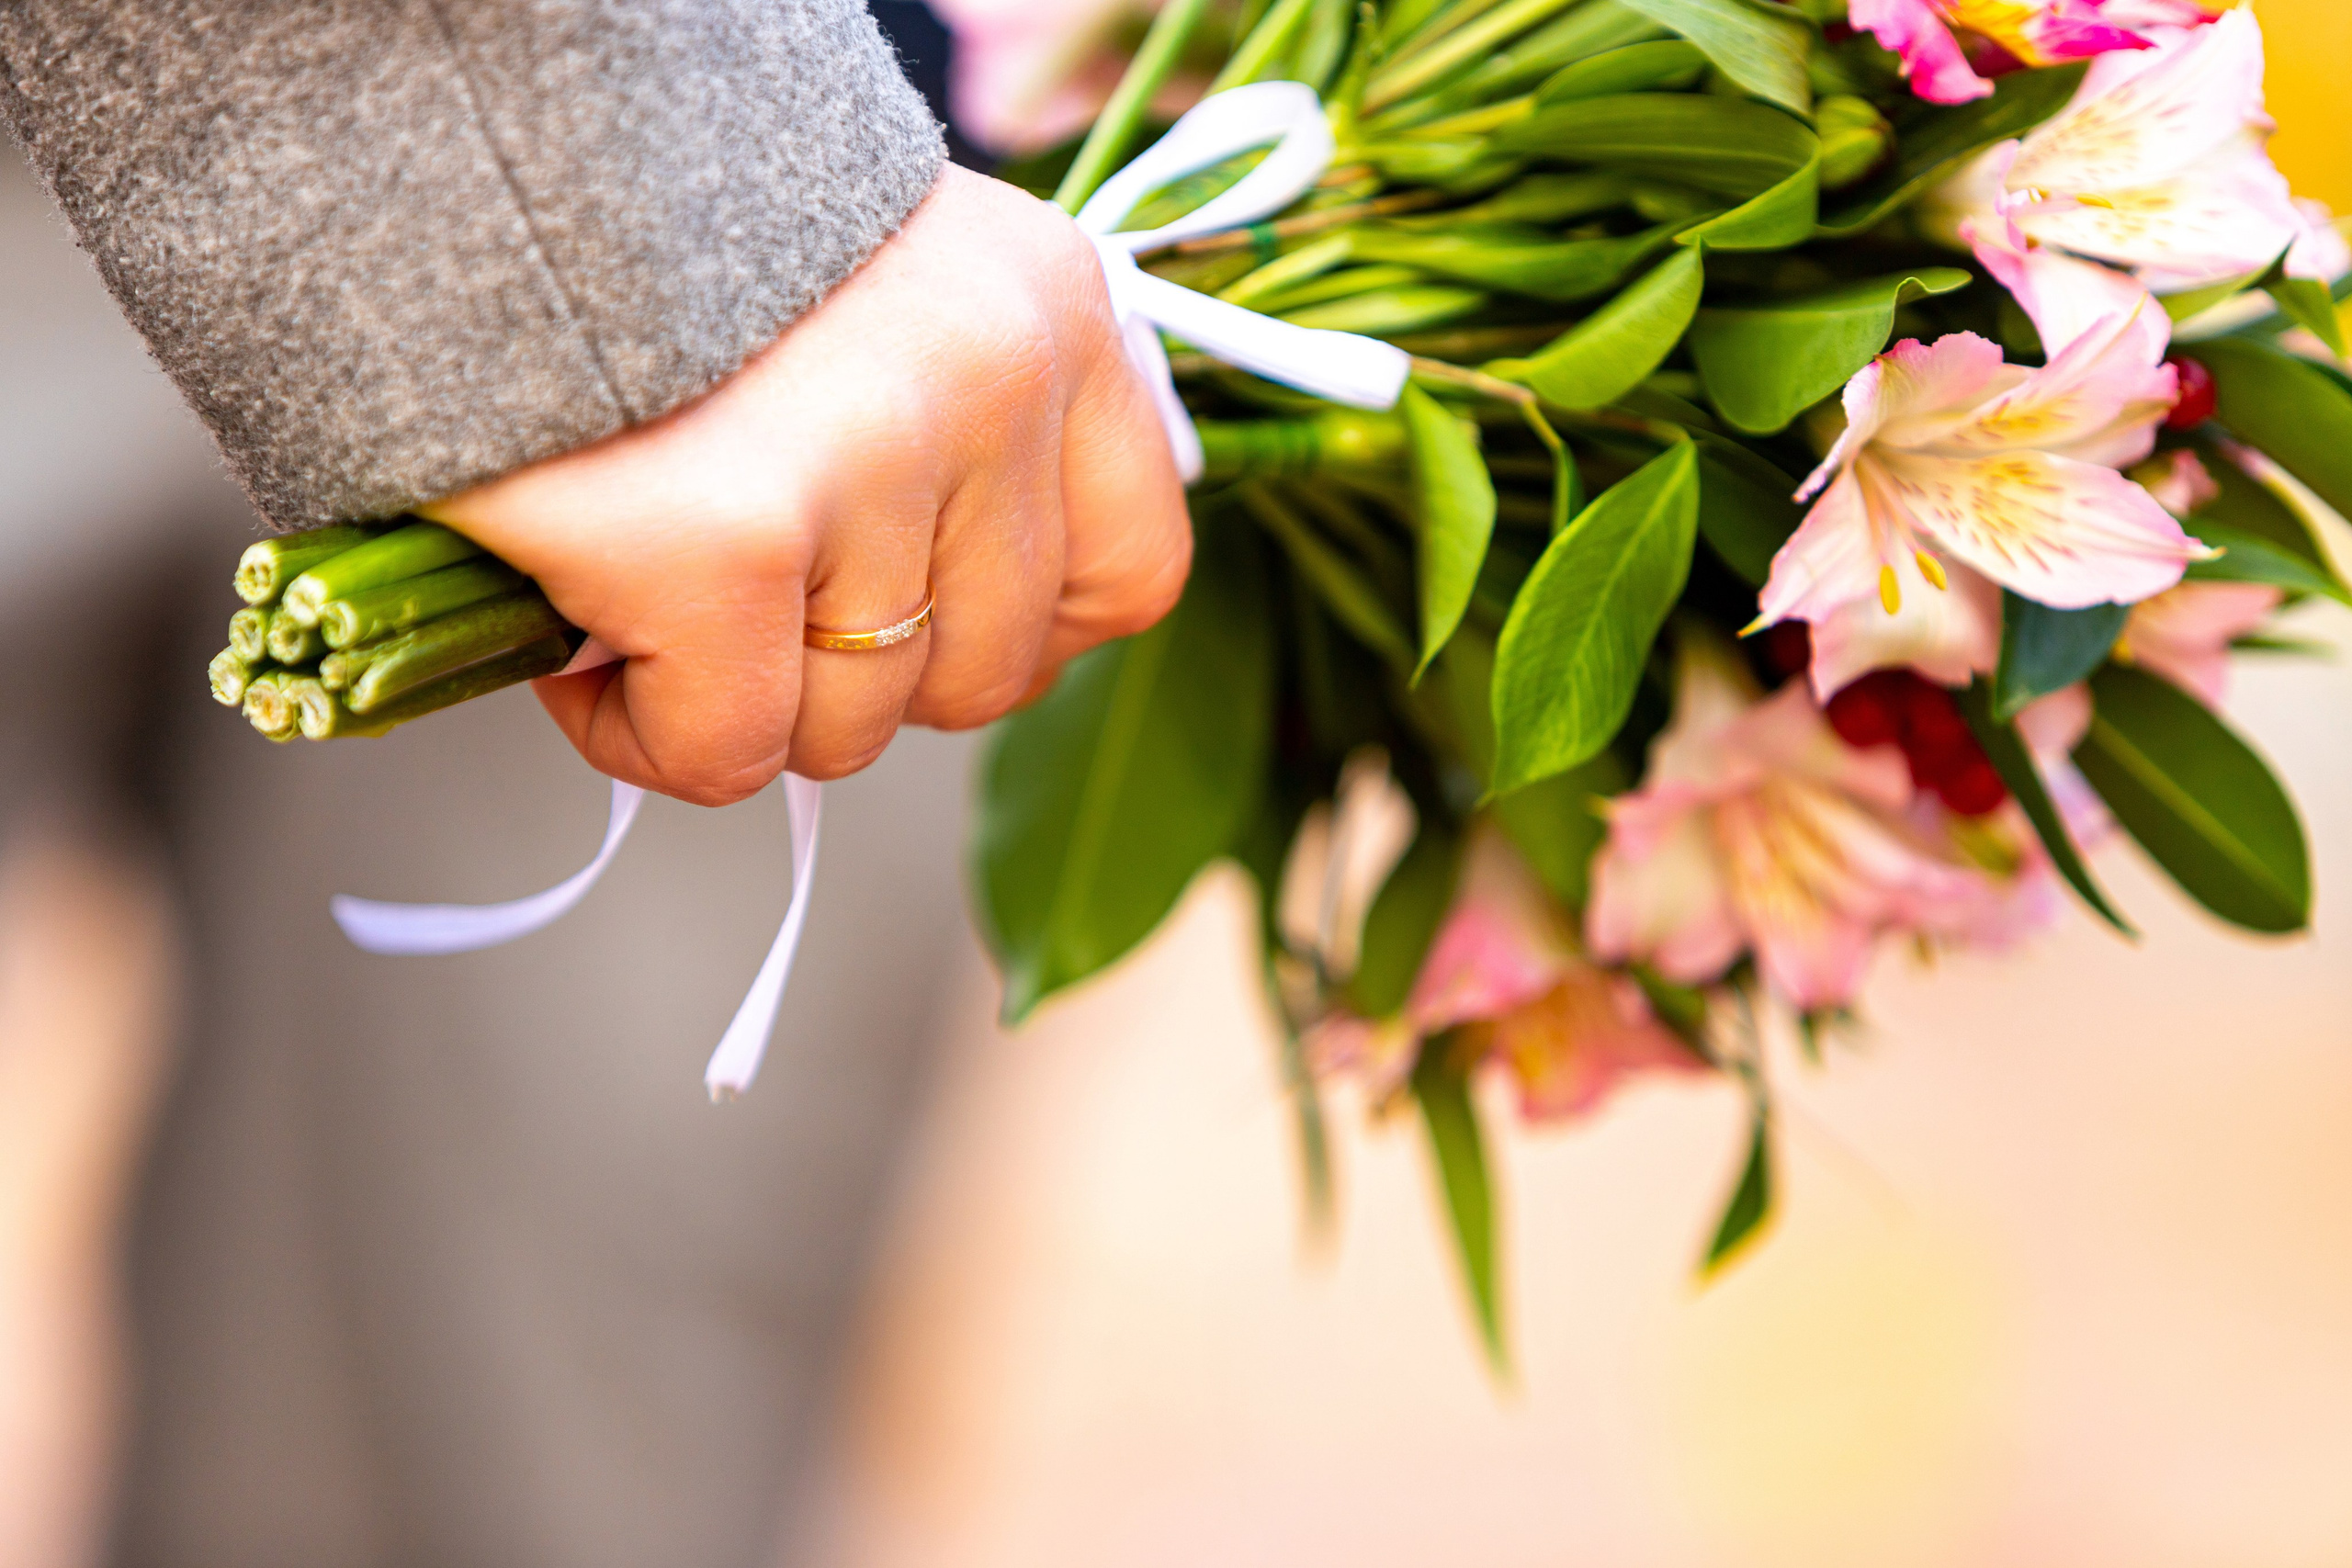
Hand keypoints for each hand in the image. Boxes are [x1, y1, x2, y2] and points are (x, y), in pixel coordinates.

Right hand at [426, 165, 1190, 803]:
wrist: (458, 128)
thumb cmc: (655, 231)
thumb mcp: (880, 296)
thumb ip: (958, 435)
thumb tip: (940, 636)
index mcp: (1048, 311)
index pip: (1131, 569)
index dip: (1017, 635)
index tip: (910, 621)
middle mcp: (991, 380)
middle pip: (983, 673)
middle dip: (850, 675)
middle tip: (741, 598)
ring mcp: (868, 462)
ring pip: (851, 728)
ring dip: (737, 701)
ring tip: (647, 591)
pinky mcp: (726, 539)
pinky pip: (726, 747)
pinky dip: (642, 731)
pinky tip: (588, 638)